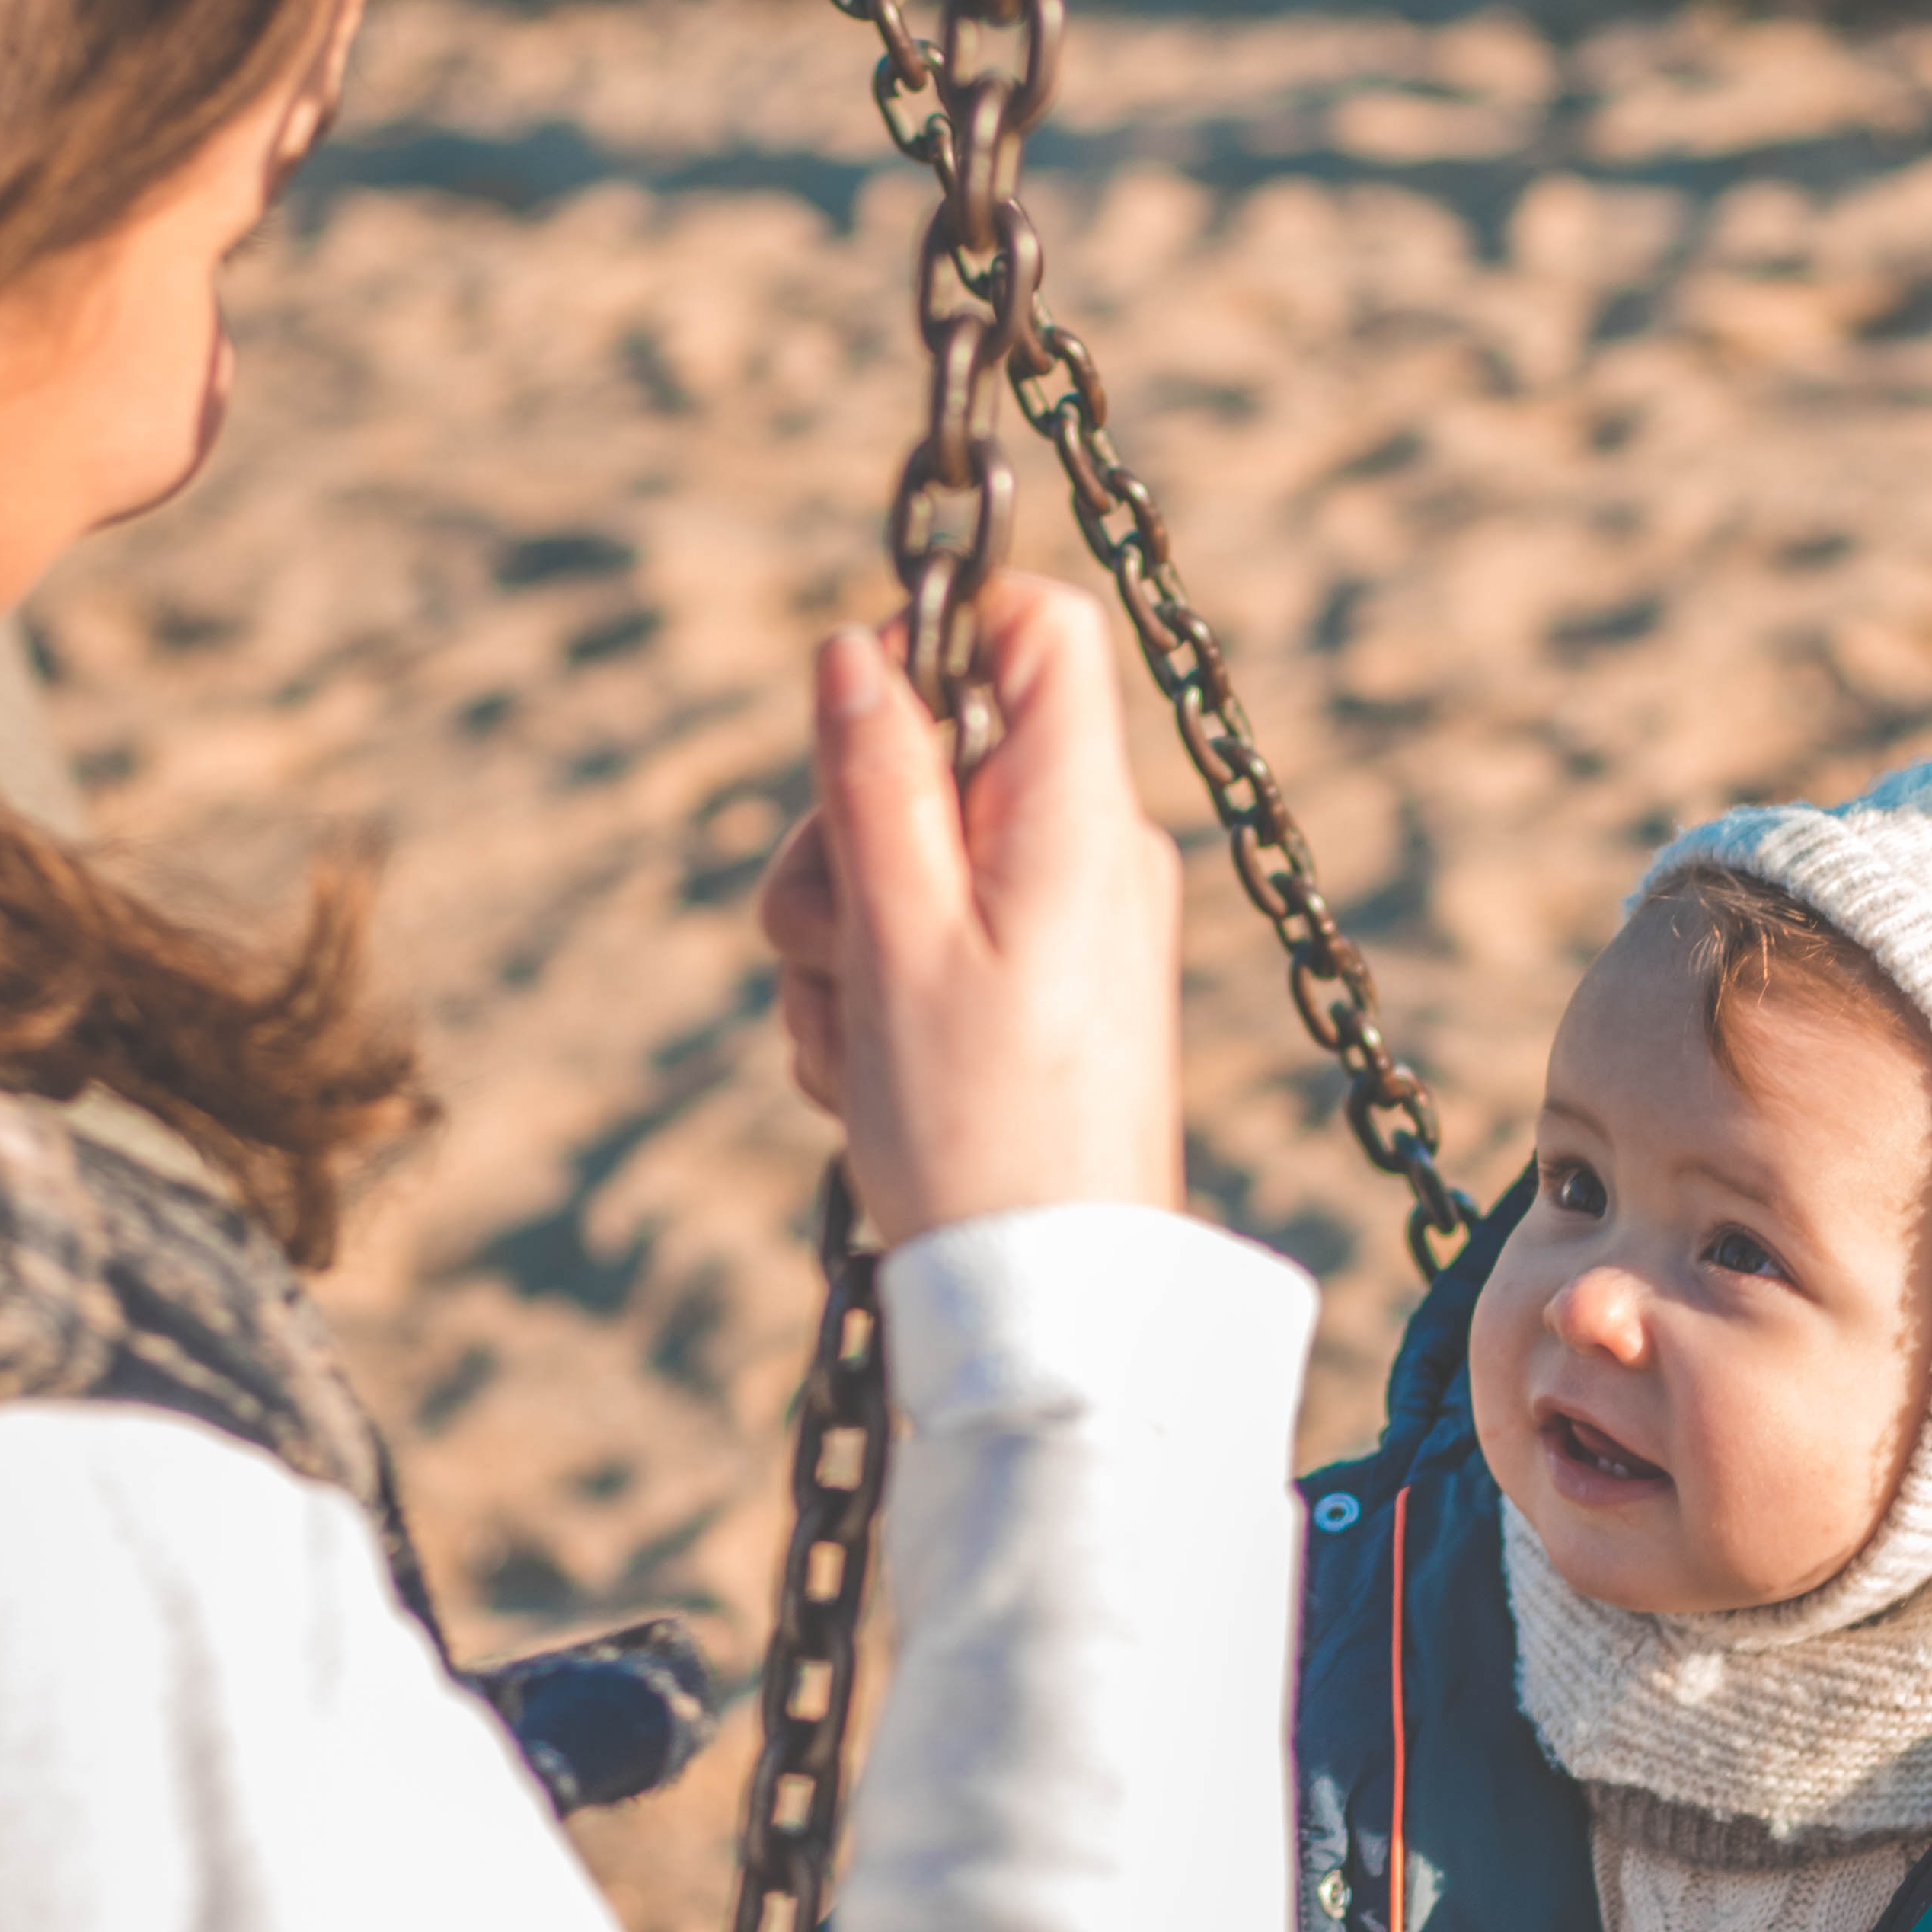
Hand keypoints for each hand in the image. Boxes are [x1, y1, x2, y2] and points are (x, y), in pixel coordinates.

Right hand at [757, 578, 1183, 1246]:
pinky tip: (878, 1080)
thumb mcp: (896, 939)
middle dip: (844, 841)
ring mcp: (1069, 926)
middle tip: (840, 947)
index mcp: (1078, 816)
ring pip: (906, 859)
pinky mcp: (1041, 992)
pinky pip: (927, 944)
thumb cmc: (979, 1131)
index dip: (934, 640)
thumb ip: (875, 781)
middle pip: (937, 751)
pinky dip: (876, 1001)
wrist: (1046, 1301)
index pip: (1037, 630)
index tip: (856, 730)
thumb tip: (856, 646)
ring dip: (843, 944)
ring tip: (863, 1044)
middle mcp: (1091, 854)